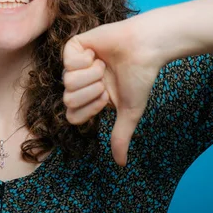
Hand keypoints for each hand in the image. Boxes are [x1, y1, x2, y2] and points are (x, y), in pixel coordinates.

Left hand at [62, 16, 164, 165]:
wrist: (145, 49)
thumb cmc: (139, 78)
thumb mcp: (129, 111)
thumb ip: (120, 136)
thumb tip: (120, 164)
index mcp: (89, 98)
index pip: (72, 115)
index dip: (89, 108)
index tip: (105, 97)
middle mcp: (79, 83)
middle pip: (68, 99)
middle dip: (91, 91)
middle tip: (106, 79)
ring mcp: (74, 65)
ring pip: (67, 81)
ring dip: (91, 74)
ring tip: (103, 65)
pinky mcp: (73, 47)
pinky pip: (67, 61)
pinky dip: (86, 59)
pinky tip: (97, 53)